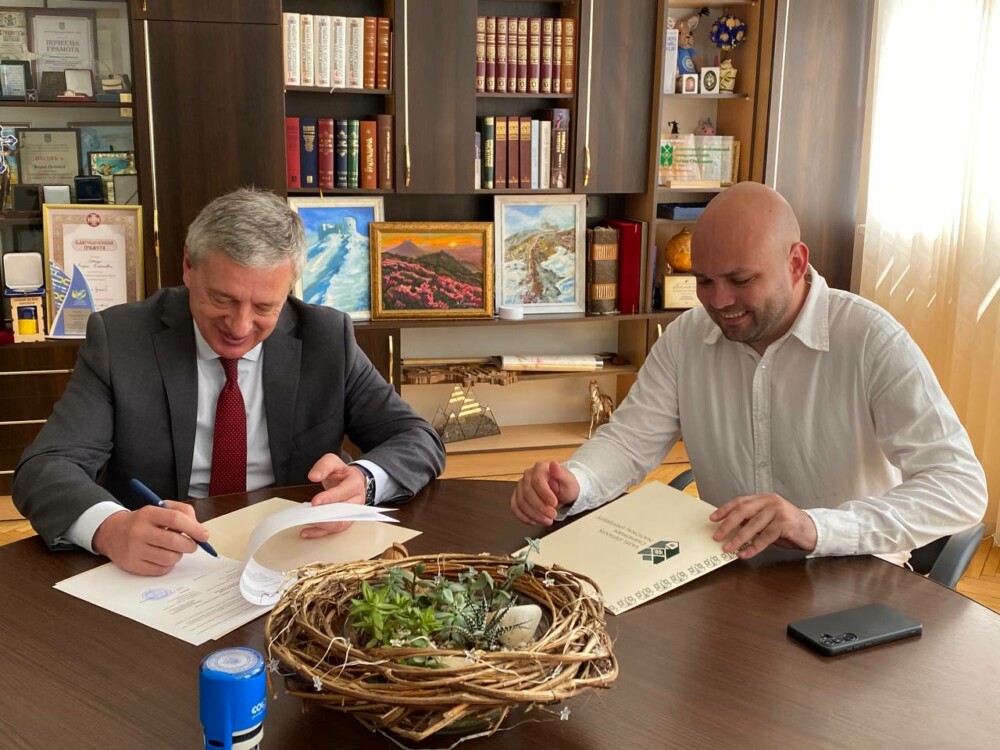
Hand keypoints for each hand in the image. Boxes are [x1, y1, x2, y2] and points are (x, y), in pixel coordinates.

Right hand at [92, 500, 208, 575]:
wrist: (112, 533)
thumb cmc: (143, 521)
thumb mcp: (160, 509)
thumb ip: (183, 513)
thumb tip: (199, 529)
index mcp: (148, 513)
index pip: (176, 519)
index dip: (194, 528)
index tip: (204, 535)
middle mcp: (139, 531)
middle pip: (174, 542)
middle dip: (190, 545)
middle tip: (192, 545)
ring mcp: (134, 549)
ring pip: (169, 558)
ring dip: (178, 555)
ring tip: (173, 550)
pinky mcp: (132, 565)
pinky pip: (161, 570)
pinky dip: (168, 565)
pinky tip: (162, 557)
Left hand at [303, 453, 366, 537]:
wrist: (352, 481)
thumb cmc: (342, 473)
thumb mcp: (333, 462)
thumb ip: (323, 466)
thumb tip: (314, 476)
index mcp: (355, 484)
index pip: (343, 492)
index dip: (329, 498)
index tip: (315, 502)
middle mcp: (357, 500)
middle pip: (343, 512)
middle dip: (326, 515)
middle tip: (309, 515)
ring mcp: (352, 513)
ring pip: (340, 524)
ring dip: (323, 526)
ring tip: (307, 522)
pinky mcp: (346, 521)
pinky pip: (333, 530)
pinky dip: (319, 532)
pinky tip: (306, 532)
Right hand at [510, 461, 579, 526]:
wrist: (561, 492)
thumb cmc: (565, 486)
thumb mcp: (569, 481)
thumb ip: (561, 474)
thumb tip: (554, 464)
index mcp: (540, 468)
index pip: (537, 481)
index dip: (545, 494)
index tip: (554, 504)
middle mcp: (528, 475)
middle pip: (527, 493)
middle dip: (540, 507)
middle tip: (552, 515)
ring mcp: (521, 486)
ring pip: (521, 502)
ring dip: (534, 515)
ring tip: (547, 520)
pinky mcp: (517, 496)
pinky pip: (515, 508)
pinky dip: (524, 517)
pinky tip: (535, 521)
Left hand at [709, 492, 817, 558]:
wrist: (812, 530)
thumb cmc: (788, 526)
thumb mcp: (767, 520)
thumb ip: (751, 519)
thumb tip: (730, 526)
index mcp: (764, 498)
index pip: (740, 502)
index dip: (725, 510)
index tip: (713, 518)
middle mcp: (770, 502)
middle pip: (743, 511)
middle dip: (727, 524)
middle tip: (717, 536)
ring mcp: (778, 511)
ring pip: (753, 525)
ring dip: (738, 538)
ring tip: (729, 548)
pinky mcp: (785, 524)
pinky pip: (765, 537)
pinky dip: (754, 547)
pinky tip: (746, 553)